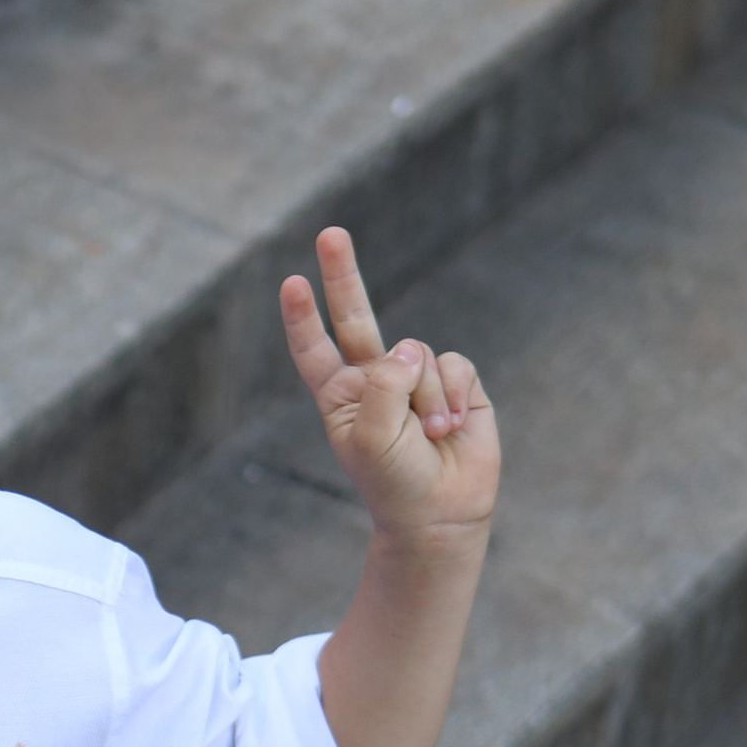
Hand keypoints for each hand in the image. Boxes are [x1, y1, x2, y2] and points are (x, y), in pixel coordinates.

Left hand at [281, 228, 496, 543]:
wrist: (441, 513)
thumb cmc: (394, 482)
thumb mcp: (370, 436)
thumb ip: (383, 383)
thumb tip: (412, 348)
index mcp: (340, 395)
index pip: (315, 349)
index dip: (303, 318)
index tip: (291, 282)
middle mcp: (374, 379)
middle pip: (356, 316)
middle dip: (343, 274)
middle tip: (330, 233)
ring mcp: (415, 378)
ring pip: (418, 355)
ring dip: (427, 399)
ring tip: (429, 436)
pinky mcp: (456, 383)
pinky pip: (453, 365)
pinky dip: (453, 394)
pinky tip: (452, 426)